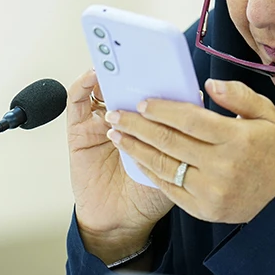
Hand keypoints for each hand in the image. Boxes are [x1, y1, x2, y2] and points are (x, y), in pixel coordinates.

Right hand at [66, 69, 173, 263]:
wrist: (122, 221)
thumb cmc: (149, 195)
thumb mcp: (174, 163)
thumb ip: (182, 137)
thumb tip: (197, 103)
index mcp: (151, 123)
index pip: (154, 90)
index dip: (160, 73)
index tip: (170, 59)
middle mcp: (126, 118)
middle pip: (128, 84)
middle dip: (134, 67)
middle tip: (142, 54)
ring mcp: (102, 121)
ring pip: (102, 87)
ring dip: (108, 70)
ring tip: (117, 61)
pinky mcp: (79, 130)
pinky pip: (77, 101)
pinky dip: (83, 84)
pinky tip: (93, 77)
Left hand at [104, 78, 274, 223]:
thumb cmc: (274, 152)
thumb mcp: (268, 115)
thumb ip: (239, 96)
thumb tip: (208, 85)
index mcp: (236, 139)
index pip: (190, 119)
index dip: (162, 110)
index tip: (142, 102)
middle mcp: (221, 166)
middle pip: (169, 141)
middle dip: (137, 126)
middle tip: (115, 114)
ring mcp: (210, 191)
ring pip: (163, 165)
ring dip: (135, 148)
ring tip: (116, 134)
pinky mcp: (202, 209)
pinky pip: (168, 188)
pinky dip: (148, 170)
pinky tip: (136, 157)